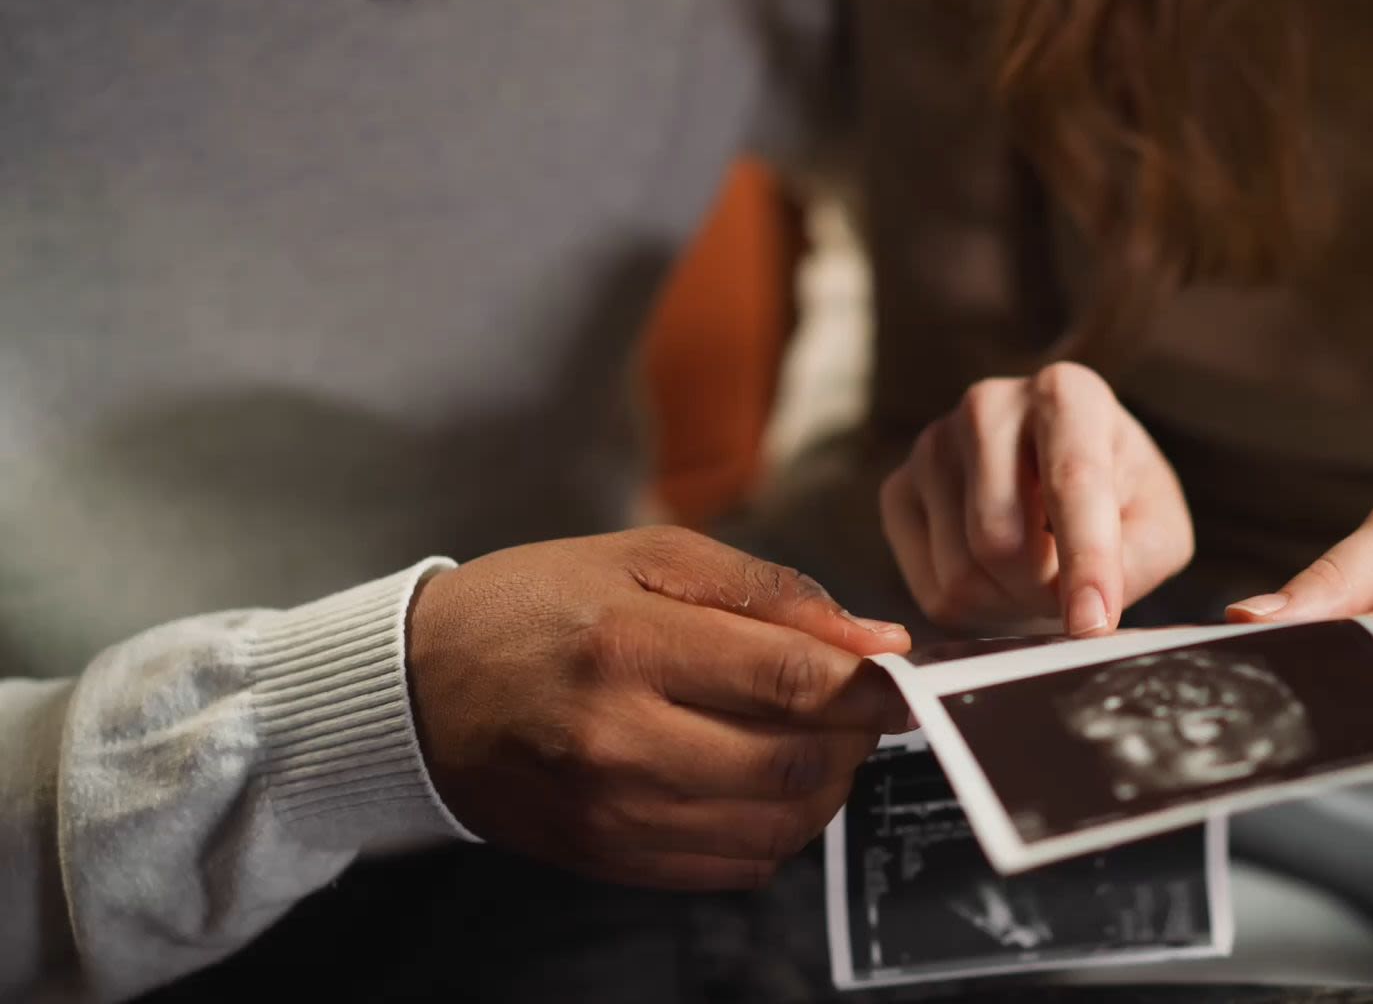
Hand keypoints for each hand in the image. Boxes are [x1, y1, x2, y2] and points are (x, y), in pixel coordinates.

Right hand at [407, 526, 911, 889]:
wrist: (420, 691)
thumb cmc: (540, 605)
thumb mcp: (646, 554)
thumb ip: (767, 591)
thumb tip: (873, 642)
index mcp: (630, 644)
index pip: (793, 681)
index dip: (873, 688)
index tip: (906, 679)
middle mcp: (620, 739)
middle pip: (796, 762)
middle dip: (856, 737)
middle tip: (858, 705)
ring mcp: (613, 812)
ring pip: (778, 825)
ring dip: (826, 787)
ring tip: (816, 740)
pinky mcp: (610, 859)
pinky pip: (737, 866)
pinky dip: (778, 829)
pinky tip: (767, 783)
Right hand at [880, 362, 1193, 635]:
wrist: (1052, 477)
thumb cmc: (1117, 497)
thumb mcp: (1158, 522)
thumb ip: (1141, 558)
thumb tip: (1088, 609)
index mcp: (1066, 393)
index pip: (1072, 483)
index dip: (1086, 561)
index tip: (1094, 625)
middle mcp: (987, 405)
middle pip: (1000, 540)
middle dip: (1044, 591)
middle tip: (1075, 592)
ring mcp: (931, 445)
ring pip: (962, 572)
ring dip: (1012, 602)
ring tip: (1038, 572)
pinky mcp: (897, 491)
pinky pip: (932, 590)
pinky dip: (977, 606)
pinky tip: (998, 574)